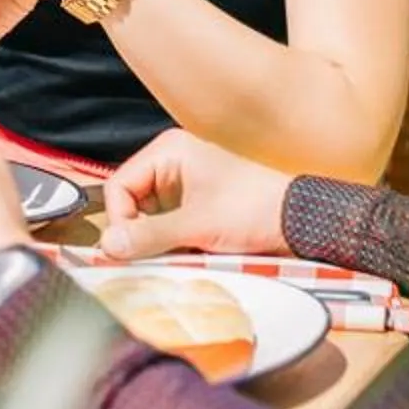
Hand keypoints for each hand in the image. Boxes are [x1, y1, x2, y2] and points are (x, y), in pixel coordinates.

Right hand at [99, 129, 295, 261]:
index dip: (119, 220)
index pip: (119, 186)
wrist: (299, 222)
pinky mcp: (195, 205)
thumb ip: (150, 236)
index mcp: (169, 151)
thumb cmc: (254, 210)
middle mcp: (172, 163)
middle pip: (130, 202)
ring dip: (154, 240)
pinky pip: (166, 225)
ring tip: (173, 255)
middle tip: (148, 257)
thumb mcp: (197, 225)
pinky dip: (170, 242)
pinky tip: (185, 254)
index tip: (127, 249)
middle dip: (137, 232)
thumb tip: (109, 247)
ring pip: (148, 217)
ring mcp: (185, 185)